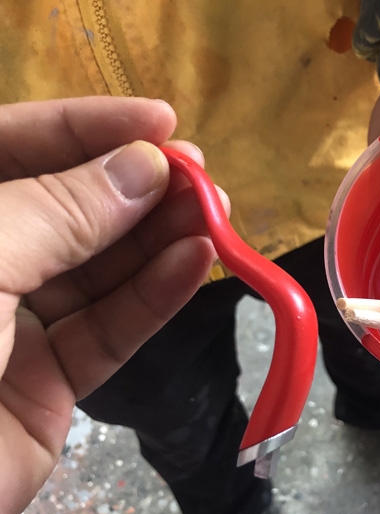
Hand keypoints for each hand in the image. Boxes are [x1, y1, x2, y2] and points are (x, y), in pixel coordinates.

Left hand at [0, 97, 227, 513]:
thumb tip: (145, 168)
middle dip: (133, 189)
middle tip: (200, 174)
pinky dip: (156, 297)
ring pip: (95, 272)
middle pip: (64, 210)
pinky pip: (108, 332)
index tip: (160, 122)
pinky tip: (198, 262)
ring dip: (157, 241)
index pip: (9, 145)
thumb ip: (60, 211)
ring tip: (216, 214)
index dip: (84, 128)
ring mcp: (6, 327)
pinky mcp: (45, 384)